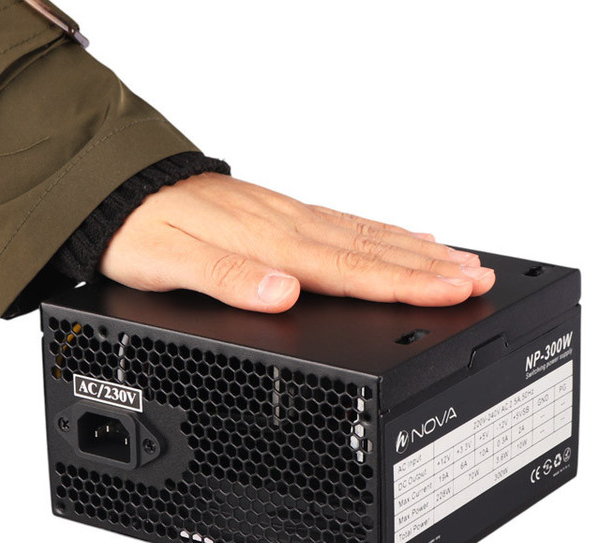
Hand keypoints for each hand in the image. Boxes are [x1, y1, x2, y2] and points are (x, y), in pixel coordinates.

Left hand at [99, 173, 494, 311]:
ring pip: (366, 235)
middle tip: (480, 277)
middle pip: (373, 250)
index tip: (454, 291)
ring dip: (416, 250)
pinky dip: (382, 233)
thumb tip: (283, 294)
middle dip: (430, 268)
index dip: (407, 284)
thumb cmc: (139, 232)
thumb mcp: (169, 264)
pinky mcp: (281, 216)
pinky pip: (344, 225)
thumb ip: (228, 281)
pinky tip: (402, 238)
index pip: (352, 269)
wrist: (116, 192)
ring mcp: (287, 218)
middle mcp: (287, 227)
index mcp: (269, 244)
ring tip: (459, 260)